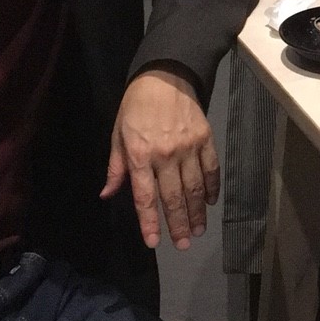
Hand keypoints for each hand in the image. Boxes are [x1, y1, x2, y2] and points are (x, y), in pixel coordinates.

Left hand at [101, 66, 219, 249]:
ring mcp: (189, 147)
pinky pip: (211, 168)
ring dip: (197, 211)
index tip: (153, 242)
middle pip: (173, 197)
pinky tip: (211, 202)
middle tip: (183, 245)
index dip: (149, 221)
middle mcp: (166, 155)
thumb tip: (107, 195)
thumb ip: (116, 167)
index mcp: (140, 155)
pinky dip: (212, 187)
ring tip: (198, 230)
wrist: (165, 76)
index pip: (145, 196)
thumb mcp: (117, 134)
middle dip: (178, 224)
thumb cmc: (136, 106)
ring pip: (195, 187)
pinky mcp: (205, 139)